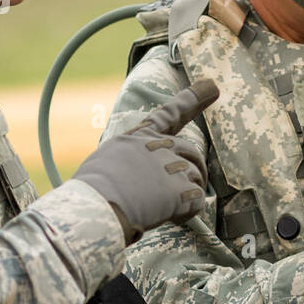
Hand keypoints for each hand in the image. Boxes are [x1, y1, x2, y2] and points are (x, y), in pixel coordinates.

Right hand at [73, 80, 217, 244]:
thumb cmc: (92, 191)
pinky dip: (187, 212)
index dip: (192, 100)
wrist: (96, 206)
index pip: (168, 115)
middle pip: (190, 152)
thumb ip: (128, 160)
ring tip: (165, 209)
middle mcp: (158, 146)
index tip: (211, 87)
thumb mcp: (105, 162)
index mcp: (138, 138)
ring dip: (186, 194)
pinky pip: (197, 201)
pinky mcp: (181, 189)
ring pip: (195, 178)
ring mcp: (171, 166)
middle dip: (196, 169)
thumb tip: (136, 174)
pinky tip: (170, 216)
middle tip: (189, 187)